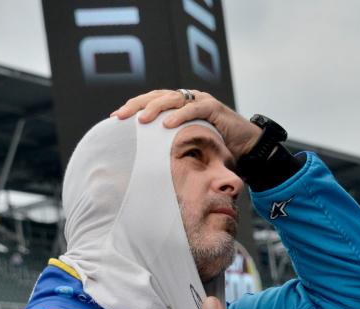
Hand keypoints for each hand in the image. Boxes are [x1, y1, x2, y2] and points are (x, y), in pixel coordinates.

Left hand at [110, 89, 261, 159]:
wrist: (245, 146)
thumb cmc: (213, 147)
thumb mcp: (186, 144)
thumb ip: (168, 145)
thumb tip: (141, 161)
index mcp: (177, 105)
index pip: (150, 101)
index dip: (132, 107)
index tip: (114, 118)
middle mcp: (187, 98)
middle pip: (156, 96)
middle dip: (136, 105)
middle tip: (120, 116)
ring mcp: (201, 100)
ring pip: (173, 98)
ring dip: (155, 108)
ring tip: (141, 120)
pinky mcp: (214, 107)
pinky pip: (195, 108)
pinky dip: (180, 115)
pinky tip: (167, 124)